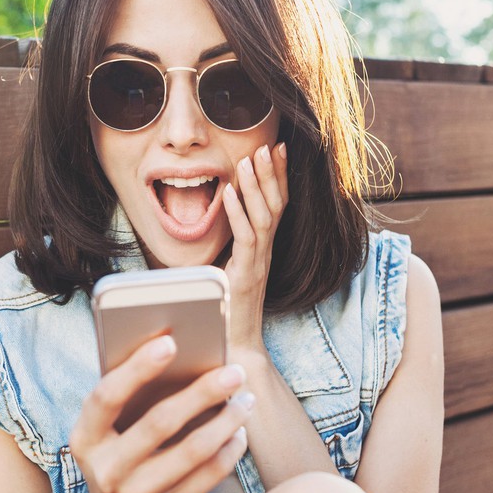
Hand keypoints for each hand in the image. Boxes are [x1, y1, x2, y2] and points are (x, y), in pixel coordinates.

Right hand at [69, 335, 254, 492]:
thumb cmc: (118, 450)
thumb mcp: (108, 428)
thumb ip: (129, 394)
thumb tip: (175, 348)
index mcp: (86, 438)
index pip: (107, 396)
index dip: (137, 367)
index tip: (170, 341)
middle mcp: (106, 470)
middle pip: (160, 423)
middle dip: (202, 391)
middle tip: (235, 371)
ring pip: (193, 451)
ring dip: (226, 421)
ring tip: (245, 399)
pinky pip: (208, 477)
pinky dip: (229, 451)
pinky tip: (239, 432)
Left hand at [223, 142, 288, 351]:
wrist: (235, 347)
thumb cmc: (227, 310)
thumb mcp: (227, 270)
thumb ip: (227, 247)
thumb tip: (213, 217)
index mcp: (263, 249)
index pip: (277, 206)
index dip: (279, 177)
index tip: (278, 149)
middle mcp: (265, 253)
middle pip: (276, 206)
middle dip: (273, 174)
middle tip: (269, 145)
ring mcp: (258, 263)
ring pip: (264, 218)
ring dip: (257, 186)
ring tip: (249, 158)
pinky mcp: (246, 275)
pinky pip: (246, 239)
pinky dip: (237, 213)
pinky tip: (230, 192)